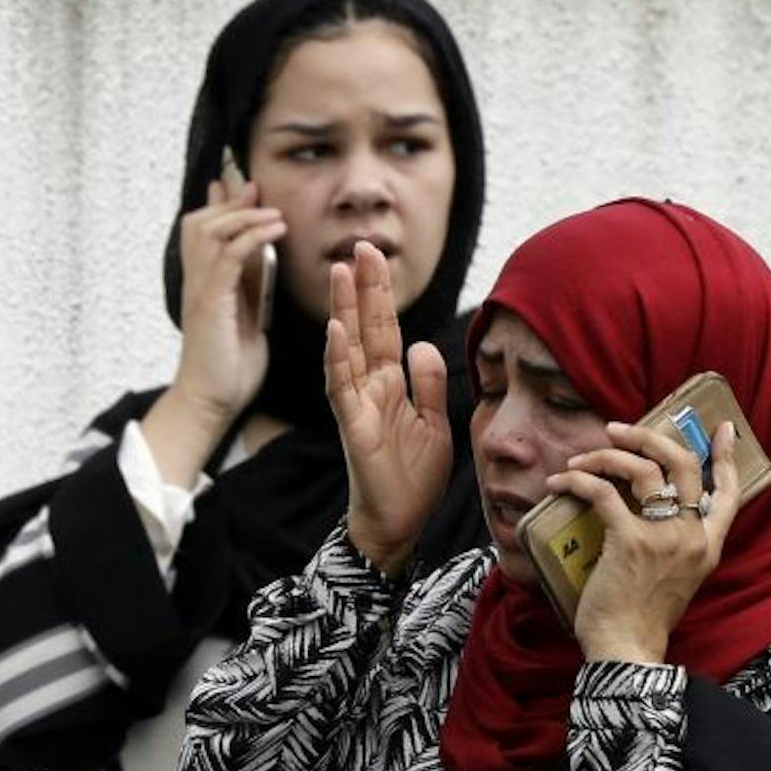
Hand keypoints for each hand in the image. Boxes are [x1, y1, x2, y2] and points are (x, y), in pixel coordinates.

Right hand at [172, 176, 286, 424]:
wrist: (213, 399)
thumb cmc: (230, 363)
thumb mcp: (245, 313)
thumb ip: (248, 282)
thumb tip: (260, 253)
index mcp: (204, 282)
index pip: (202, 230)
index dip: (220, 205)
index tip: (244, 187)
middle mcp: (197, 280)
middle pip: (201, 222)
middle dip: (231, 203)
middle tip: (257, 191)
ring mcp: (201, 289)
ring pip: (211, 232)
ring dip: (244, 216)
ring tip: (273, 213)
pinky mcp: (211, 302)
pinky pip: (228, 256)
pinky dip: (252, 237)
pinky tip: (275, 230)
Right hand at [325, 242, 452, 573]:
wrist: (398, 524)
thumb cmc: (412, 478)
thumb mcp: (434, 424)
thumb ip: (428, 384)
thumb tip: (423, 343)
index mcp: (391, 385)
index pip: (386, 330)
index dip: (381, 295)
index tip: (375, 257)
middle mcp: (370, 389)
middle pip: (366, 330)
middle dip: (364, 288)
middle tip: (360, 246)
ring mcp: (359, 406)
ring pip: (348, 350)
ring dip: (344, 312)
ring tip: (340, 273)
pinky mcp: (354, 428)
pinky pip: (343, 389)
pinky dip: (338, 360)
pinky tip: (335, 332)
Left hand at [547, 419, 747, 664]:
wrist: (627, 649)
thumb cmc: (643, 618)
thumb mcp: (676, 579)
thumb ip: (674, 546)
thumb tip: (647, 513)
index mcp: (708, 546)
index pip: (729, 493)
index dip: (726, 456)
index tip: (721, 429)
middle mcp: (691, 536)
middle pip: (683, 463)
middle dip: (650, 437)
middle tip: (621, 430)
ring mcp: (663, 536)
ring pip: (643, 469)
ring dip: (607, 455)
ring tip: (582, 459)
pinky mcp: (629, 540)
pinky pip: (603, 492)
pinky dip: (578, 480)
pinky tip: (560, 483)